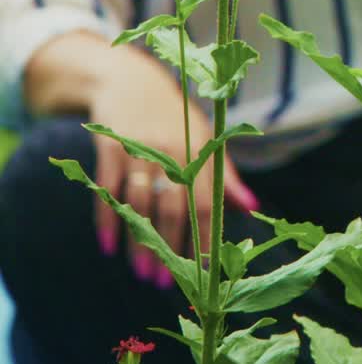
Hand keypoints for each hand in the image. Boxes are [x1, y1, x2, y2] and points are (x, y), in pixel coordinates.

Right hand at [91, 46, 257, 286]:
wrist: (130, 79)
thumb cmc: (174, 117)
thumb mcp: (204, 138)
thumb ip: (224, 175)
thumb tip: (252, 208)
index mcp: (200, 152)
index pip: (207, 203)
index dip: (206, 239)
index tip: (204, 274)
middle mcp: (172, 150)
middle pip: (173, 207)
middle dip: (170, 248)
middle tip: (165, 284)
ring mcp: (140, 147)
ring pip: (140, 203)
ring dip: (139, 242)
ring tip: (141, 273)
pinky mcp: (111, 145)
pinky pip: (108, 188)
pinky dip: (107, 218)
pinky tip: (109, 245)